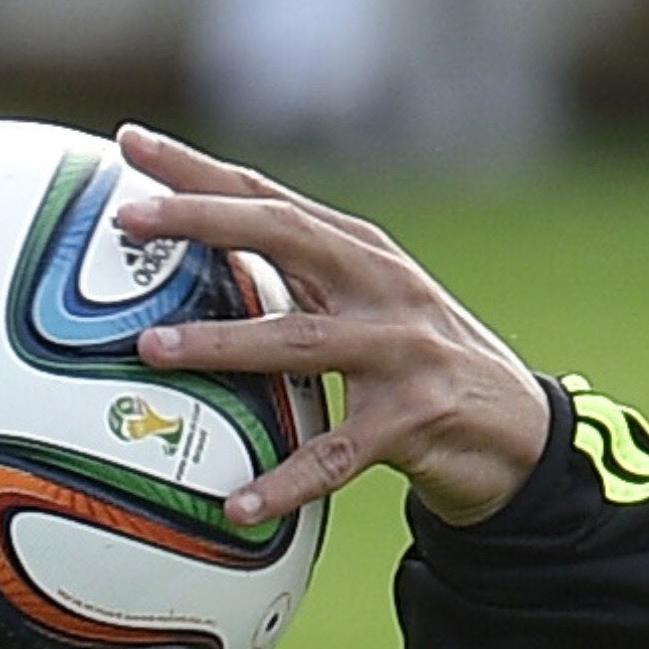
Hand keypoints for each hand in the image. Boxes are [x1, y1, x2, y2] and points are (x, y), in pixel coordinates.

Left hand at [109, 124, 551, 529]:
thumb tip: (186, 276)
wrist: (518, 431)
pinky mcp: (413, 418)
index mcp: (357, 251)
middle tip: (131, 215)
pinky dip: (286, 480)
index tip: (130, 142)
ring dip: (221, 342)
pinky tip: (238, 506)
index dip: (200, 169)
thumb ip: (295, 283)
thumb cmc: (416, 365)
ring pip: (298, 337)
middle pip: (284, 235)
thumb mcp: (362, 307)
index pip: (268, 197)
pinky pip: (335, 454)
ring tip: (151, 348)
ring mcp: (400, 349)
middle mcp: (380, 285)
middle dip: (204, 220)